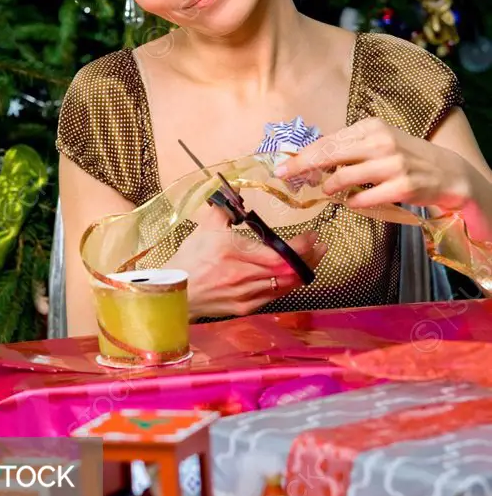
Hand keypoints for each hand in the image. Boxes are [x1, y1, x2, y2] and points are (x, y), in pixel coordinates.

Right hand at [171, 199, 326, 320]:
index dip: (302, 248)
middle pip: (289, 272)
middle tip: (322, 247)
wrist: (174, 293)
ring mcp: (246, 295)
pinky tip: (293, 276)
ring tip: (314, 260)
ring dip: (302, 273)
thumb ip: (223, 208)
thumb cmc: (189, 260)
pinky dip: (287, 285)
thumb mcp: (204, 228)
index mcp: (235, 254)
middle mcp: (244, 277)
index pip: (279, 254)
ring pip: (285, 286)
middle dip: (310, 259)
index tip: (313, 236)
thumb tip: (235, 188)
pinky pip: (274, 296)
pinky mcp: (245, 307)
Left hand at [274, 117, 471, 211]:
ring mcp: (392, 165)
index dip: (302, 154)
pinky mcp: (401, 187)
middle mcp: (381, 142)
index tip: (282, 165)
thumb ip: (350, 147)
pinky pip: (363, 198)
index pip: (328, 141)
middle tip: (285, 176)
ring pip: (344, 178)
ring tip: (330, 191)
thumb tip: (313, 157)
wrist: (447, 172)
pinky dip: (353, 202)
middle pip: (329, 155)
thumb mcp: (379, 141)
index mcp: (371, 127)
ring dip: (331, 188)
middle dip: (303, 167)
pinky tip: (354, 201)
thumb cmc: (406, 156)